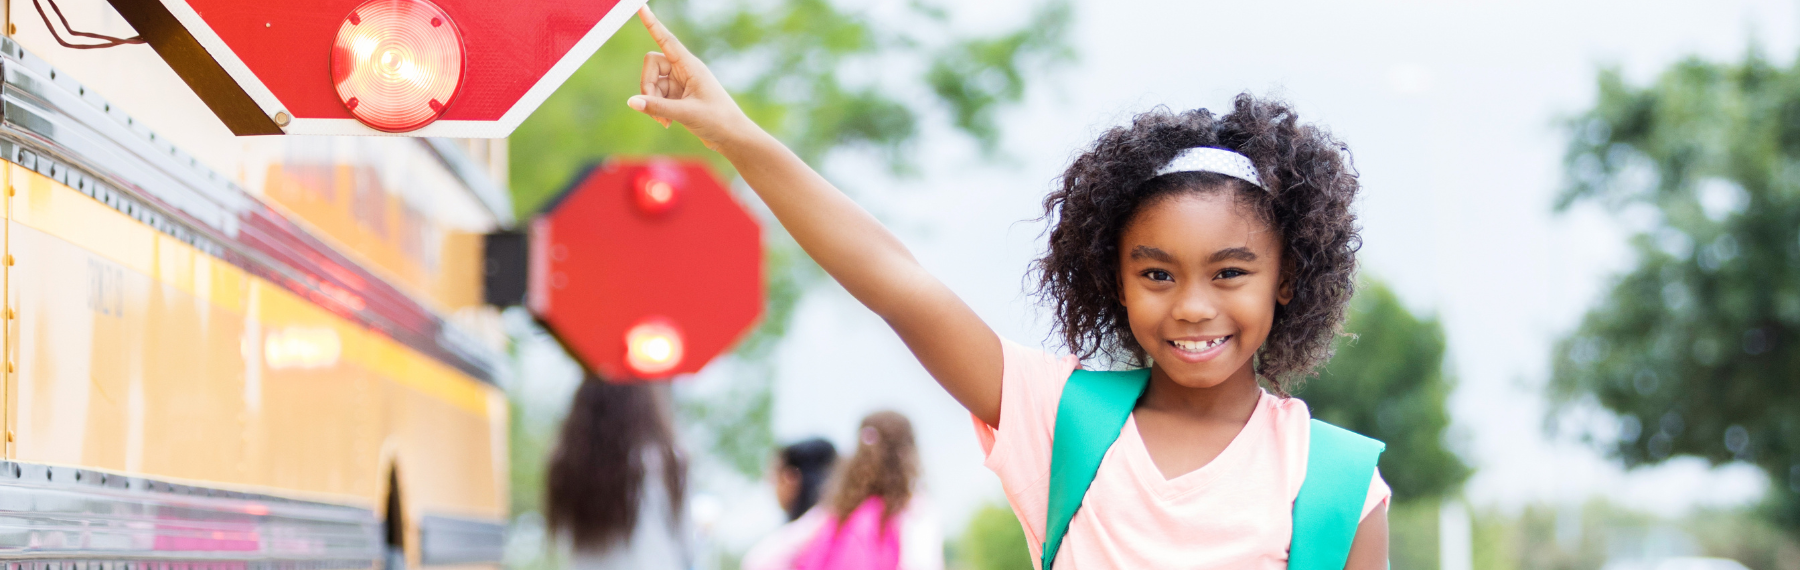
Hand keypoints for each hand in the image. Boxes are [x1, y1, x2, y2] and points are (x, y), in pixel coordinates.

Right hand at [628, 7, 754, 150]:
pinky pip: (656, 96)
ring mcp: (680, 82)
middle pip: (651, 64)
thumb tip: (631, 102)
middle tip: (653, 108)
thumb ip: (657, 107)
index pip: (667, 40)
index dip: (653, 24)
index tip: (641, 7)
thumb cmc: (717, 121)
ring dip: (652, 102)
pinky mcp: (677, 96)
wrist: (732, 137)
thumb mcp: (686, 114)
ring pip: (651, 82)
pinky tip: (666, 123)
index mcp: (691, 66)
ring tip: (664, 121)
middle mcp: (684, 70)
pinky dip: (656, 109)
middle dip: (647, 86)